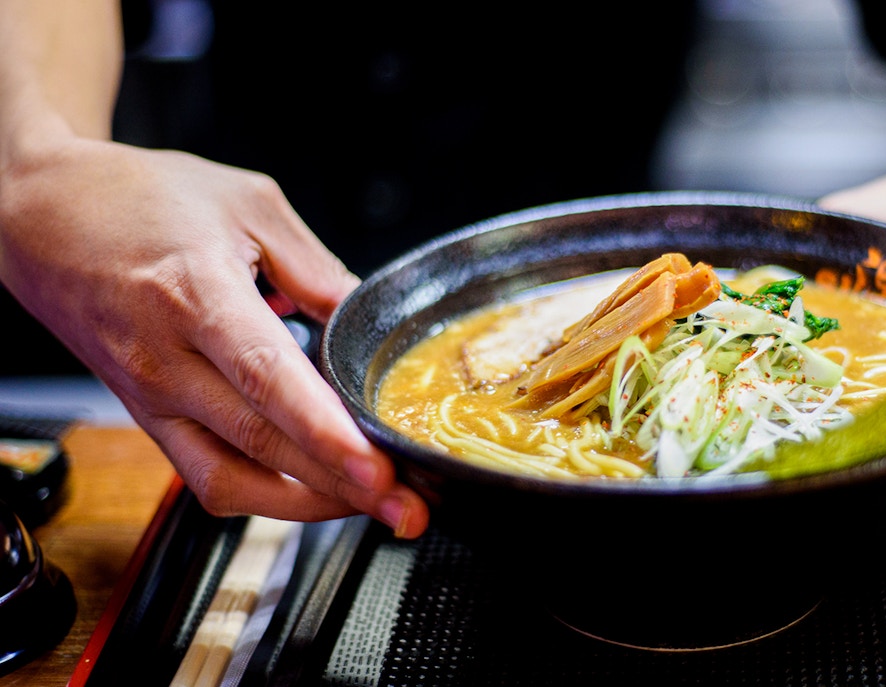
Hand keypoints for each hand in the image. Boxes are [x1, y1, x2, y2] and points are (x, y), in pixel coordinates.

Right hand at [0, 136, 428, 535]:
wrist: (43, 217)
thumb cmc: (139, 201)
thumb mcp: (247, 204)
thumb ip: (318, 268)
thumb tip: (370, 319)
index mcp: (197, 295)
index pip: (267, 378)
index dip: (326, 432)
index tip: (377, 468)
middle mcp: (167, 360)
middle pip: (263, 443)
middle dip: (346, 486)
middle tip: (411, 506)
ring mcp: (152, 399)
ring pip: (234, 479)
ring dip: (313, 505)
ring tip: (378, 507)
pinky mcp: (148, 421)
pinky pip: (208, 479)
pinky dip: (269, 496)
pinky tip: (320, 493)